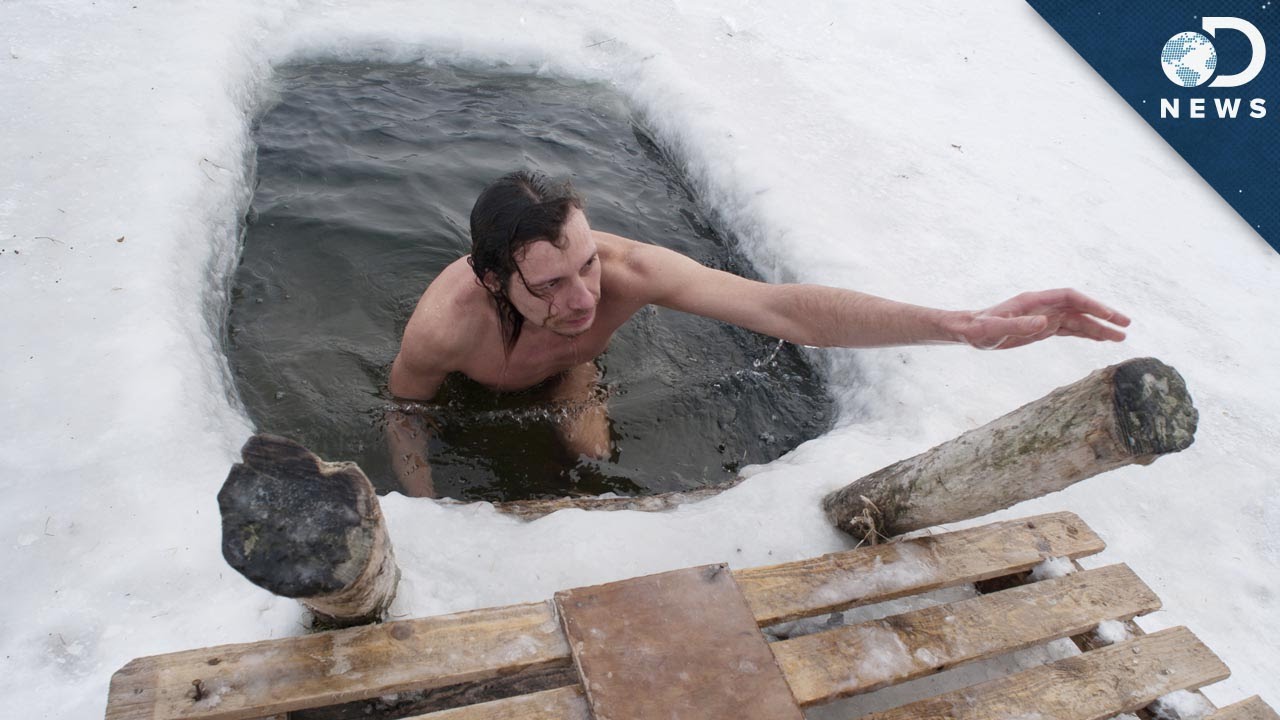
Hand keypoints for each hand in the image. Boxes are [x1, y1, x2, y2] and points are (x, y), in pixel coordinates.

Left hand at [953, 288, 1130, 349]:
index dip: (1091, 304)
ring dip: (1099, 328)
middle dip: (1103, 315)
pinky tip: (1101, 340)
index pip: (1070, 298)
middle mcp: (1043, 306)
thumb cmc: (979, 329)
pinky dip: (1086, 334)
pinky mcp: (1043, 329)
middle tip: (1126, 325)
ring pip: (1078, 320)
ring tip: (1121, 337)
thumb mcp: (994, 330)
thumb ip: (1018, 326)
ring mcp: (1045, 317)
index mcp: (1034, 301)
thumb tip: (1045, 322)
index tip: (1109, 315)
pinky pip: (1070, 330)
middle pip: (1080, 308)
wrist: (969, 331)